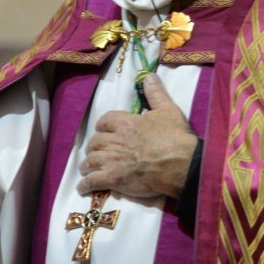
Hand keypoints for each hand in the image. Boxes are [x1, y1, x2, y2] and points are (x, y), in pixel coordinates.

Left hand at [78, 74, 198, 199]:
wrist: (181, 164)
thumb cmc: (175, 137)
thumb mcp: (168, 110)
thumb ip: (156, 93)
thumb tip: (149, 76)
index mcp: (125, 123)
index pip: (104, 121)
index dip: (102, 127)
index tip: (103, 131)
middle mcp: (115, 140)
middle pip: (94, 142)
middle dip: (94, 147)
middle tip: (96, 152)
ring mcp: (112, 161)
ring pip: (90, 161)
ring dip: (87, 165)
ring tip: (87, 169)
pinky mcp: (114, 179)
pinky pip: (92, 181)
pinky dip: (85, 185)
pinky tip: (83, 188)